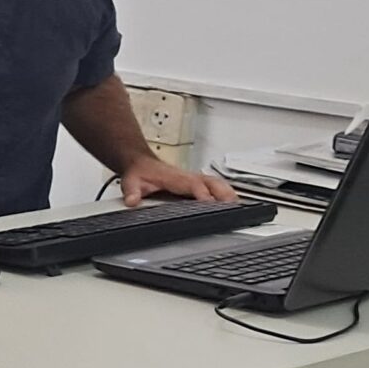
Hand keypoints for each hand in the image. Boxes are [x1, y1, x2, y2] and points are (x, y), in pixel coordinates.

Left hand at [118, 157, 240, 206]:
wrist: (140, 162)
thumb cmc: (139, 172)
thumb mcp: (131, 182)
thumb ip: (131, 192)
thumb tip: (132, 201)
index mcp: (175, 177)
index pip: (193, 185)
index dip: (202, 193)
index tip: (211, 202)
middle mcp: (187, 176)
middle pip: (211, 182)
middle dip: (222, 193)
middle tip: (233, 205)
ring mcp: (194, 178)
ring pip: (216, 183)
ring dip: (228, 192)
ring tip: (238, 205)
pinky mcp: (196, 181)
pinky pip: (215, 185)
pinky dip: (226, 192)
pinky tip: (232, 201)